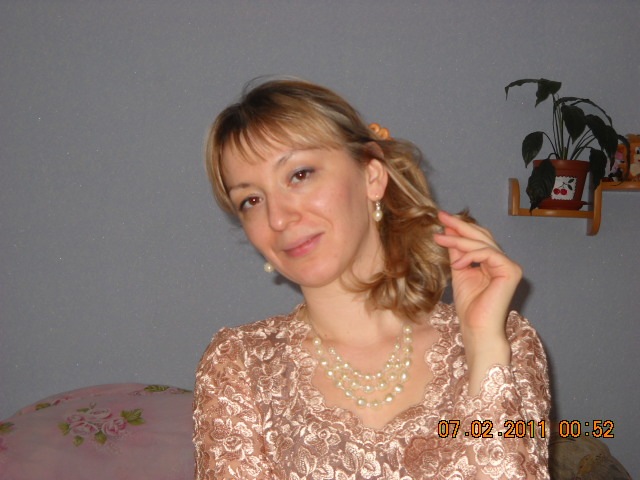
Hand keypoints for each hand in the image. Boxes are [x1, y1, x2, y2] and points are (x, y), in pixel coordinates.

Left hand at [433, 211, 520, 391]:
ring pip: (483, 244)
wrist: (476, 329)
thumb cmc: (469, 307)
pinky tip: (457, 262)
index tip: (441, 219)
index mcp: (493, 262)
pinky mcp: (511, 271)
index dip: (461, 228)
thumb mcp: (459, 272)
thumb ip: (456, 253)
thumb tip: (447, 231)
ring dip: (459, 240)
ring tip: (439, 238)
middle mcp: (504, 262)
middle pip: (482, 236)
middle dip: (460, 226)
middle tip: (441, 216)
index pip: (478, 239)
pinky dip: (470, 255)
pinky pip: (488, 254)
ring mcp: (510, 266)